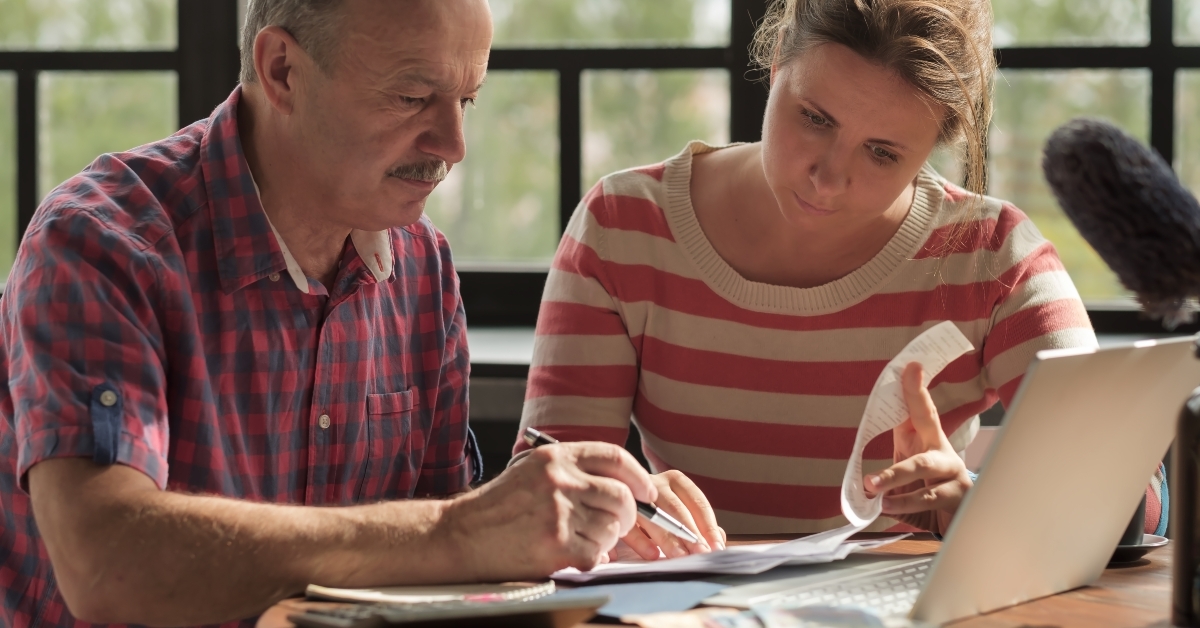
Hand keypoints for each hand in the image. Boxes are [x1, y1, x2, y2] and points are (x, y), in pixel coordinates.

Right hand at [440, 441, 655, 579]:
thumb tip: (622, 484)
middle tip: (621, 526)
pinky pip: (596, 553)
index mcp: (556, 457)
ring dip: (607, 540)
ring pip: (612, 528)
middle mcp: (560, 479)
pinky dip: (592, 558)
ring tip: (584, 541)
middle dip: (629, 515)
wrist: (461, 534)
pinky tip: (574, 555)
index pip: (614, 457)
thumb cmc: (499, 506)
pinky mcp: (555, 542)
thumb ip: (572, 470)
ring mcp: (558, 511)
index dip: (638, 476)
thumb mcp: (533, 471)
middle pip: (621, 496)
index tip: (647, 491)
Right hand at [610, 470, 725, 560]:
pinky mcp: (616, 509)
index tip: (716, 547)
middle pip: (676, 508)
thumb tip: (719, 540)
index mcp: (676, 481)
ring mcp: (634, 494)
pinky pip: (630, 526)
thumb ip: (701, 524)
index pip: (698, 502)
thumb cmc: (658, 511)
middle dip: (689, 533)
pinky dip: (641, 541)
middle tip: (700, 554)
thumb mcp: (681, 512)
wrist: (615, 498)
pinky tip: (652, 554)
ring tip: (680, 557)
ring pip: (653, 516)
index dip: (708, 526)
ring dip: (667, 539)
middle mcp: (656, 483)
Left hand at [864, 362, 973, 533]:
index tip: (911, 366)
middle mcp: (943, 450)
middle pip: (926, 425)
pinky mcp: (959, 496)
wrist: (957, 523)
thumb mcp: (907, 477)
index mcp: (928, 439)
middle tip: (887, 412)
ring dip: (893, 476)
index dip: (915, 388)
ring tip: (872, 486)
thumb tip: (863, 484)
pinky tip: (887, 507)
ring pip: (922, 465)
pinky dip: (904, 504)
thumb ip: (890, 471)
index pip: (921, 409)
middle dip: (910, 407)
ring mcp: (954, 472)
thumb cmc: (927, 492)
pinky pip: (927, 498)